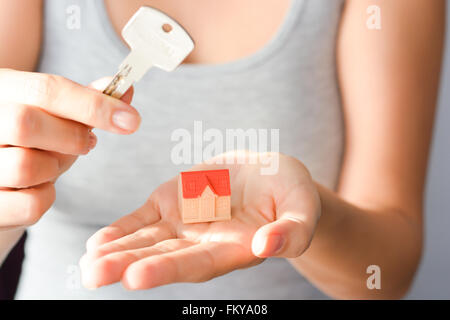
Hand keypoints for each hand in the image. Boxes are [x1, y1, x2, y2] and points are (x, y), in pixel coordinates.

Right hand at [0, 69, 139, 230]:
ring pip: (26, 166)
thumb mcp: (55, 116)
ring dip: (55, 167)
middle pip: (25, 124)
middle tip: (86, 142)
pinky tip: (39, 187)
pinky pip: (29, 205)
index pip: (46, 90)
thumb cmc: (28, 143)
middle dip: (71, 137)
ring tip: (51, 162)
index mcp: (0, 90)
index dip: (93, 105)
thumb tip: (127, 89)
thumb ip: (87, 102)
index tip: (130, 119)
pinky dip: (46, 198)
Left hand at [80, 151, 320, 289]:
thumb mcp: (302, 209)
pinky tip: (96, 242)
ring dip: (115, 251)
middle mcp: (202, 243)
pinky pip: (141, 220)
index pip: (196, 264)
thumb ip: (292, 231)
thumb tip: (270, 246)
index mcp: (232, 249)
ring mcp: (183, 224)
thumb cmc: (292, 194)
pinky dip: (120, 230)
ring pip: (145, 241)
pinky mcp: (171, 203)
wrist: (269, 174)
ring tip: (87, 262)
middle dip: (127, 266)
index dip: (167, 269)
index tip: (136, 277)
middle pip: (162, 257)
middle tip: (94, 275)